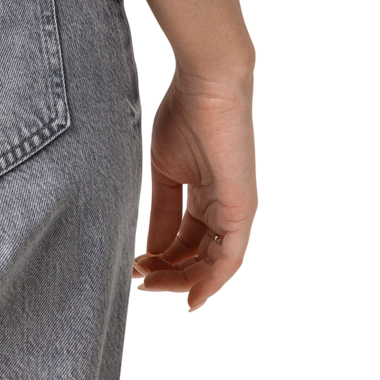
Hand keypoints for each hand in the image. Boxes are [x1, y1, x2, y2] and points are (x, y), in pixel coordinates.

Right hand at [133, 65, 257, 312]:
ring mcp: (235, 211)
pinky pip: (228, 256)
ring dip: (182, 279)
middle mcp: (223, 208)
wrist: (206, 85)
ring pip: (212, 263)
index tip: (137, 268)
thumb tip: (152, 248)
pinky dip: (210, 280)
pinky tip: (190, 295)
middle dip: (169, 273)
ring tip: (152, 284)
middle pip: (197, 256)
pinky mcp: (241, 210)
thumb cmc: (186, 114)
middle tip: (143, 281)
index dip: (162, 258)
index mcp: (205, 196)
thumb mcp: (165, 172)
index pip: (185, 240)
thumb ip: (162, 212)